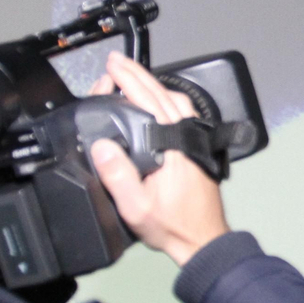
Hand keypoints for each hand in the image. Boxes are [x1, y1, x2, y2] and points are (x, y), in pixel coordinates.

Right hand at [88, 51, 229, 265]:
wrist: (202, 240)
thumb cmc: (173, 225)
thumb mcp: (137, 206)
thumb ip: (118, 176)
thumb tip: (101, 145)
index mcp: (174, 144)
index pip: (150, 101)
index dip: (129, 80)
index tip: (112, 66)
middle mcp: (188, 136)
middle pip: (163, 94)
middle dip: (138, 75)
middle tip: (117, 62)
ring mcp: (194, 141)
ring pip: (175, 101)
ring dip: (152, 85)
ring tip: (130, 76)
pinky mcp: (196, 148)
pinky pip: (180, 113)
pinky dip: (164, 100)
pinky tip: (153, 102)